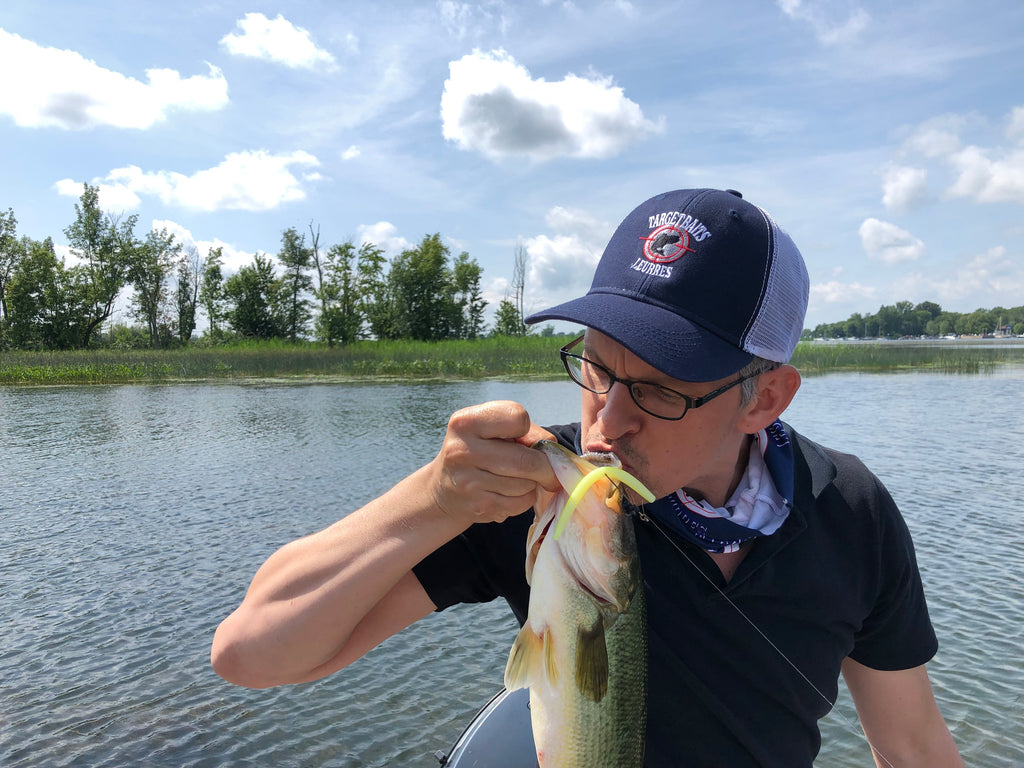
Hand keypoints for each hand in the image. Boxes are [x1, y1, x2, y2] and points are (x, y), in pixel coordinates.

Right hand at [429, 400, 557, 525]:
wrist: (444, 489)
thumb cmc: (479, 451)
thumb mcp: (491, 430)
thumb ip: (525, 432)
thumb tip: (554, 454)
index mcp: (466, 422)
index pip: (517, 417)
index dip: (526, 428)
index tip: (521, 436)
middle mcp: (462, 450)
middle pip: (527, 460)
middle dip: (546, 467)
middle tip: (548, 469)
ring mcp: (468, 482)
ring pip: (526, 485)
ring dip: (532, 483)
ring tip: (518, 478)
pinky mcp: (478, 507)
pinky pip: (520, 503)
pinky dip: (524, 499)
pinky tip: (510, 493)